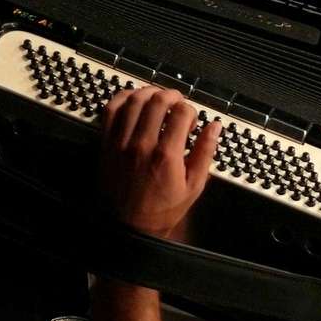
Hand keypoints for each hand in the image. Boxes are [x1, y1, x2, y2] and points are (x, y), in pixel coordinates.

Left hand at [100, 86, 220, 237]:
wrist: (129, 227)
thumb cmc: (162, 209)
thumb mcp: (194, 185)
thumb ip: (205, 152)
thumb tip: (214, 127)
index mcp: (166, 155)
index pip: (181, 112)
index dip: (190, 110)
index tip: (191, 120)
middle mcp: (141, 145)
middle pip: (157, 101)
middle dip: (172, 96)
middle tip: (178, 103)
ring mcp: (121, 143)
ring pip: (134, 100)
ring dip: (149, 93)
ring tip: (158, 99)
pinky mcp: (106, 144)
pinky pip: (111, 110)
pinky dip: (123, 98)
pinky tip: (133, 99)